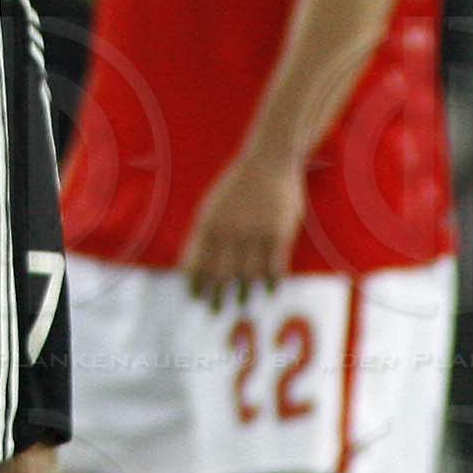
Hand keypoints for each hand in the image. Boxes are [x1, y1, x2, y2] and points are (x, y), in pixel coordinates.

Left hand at [180, 149, 305, 307]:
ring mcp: (254, 234)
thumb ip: (206, 231)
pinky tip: (270, 290)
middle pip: (220, 273)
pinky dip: (271, 281)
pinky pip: (273, 266)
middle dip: (216, 294)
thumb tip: (195, 260)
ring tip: (241, 303)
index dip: (196, 282)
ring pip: (247, 274)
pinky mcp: (277, 234)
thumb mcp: (212, 205)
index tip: (195, 297)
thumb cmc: (238, 185)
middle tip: (215, 310)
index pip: (198, 261)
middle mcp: (229, 232)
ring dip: (243, 291)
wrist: (269, 162)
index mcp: (209, 223)